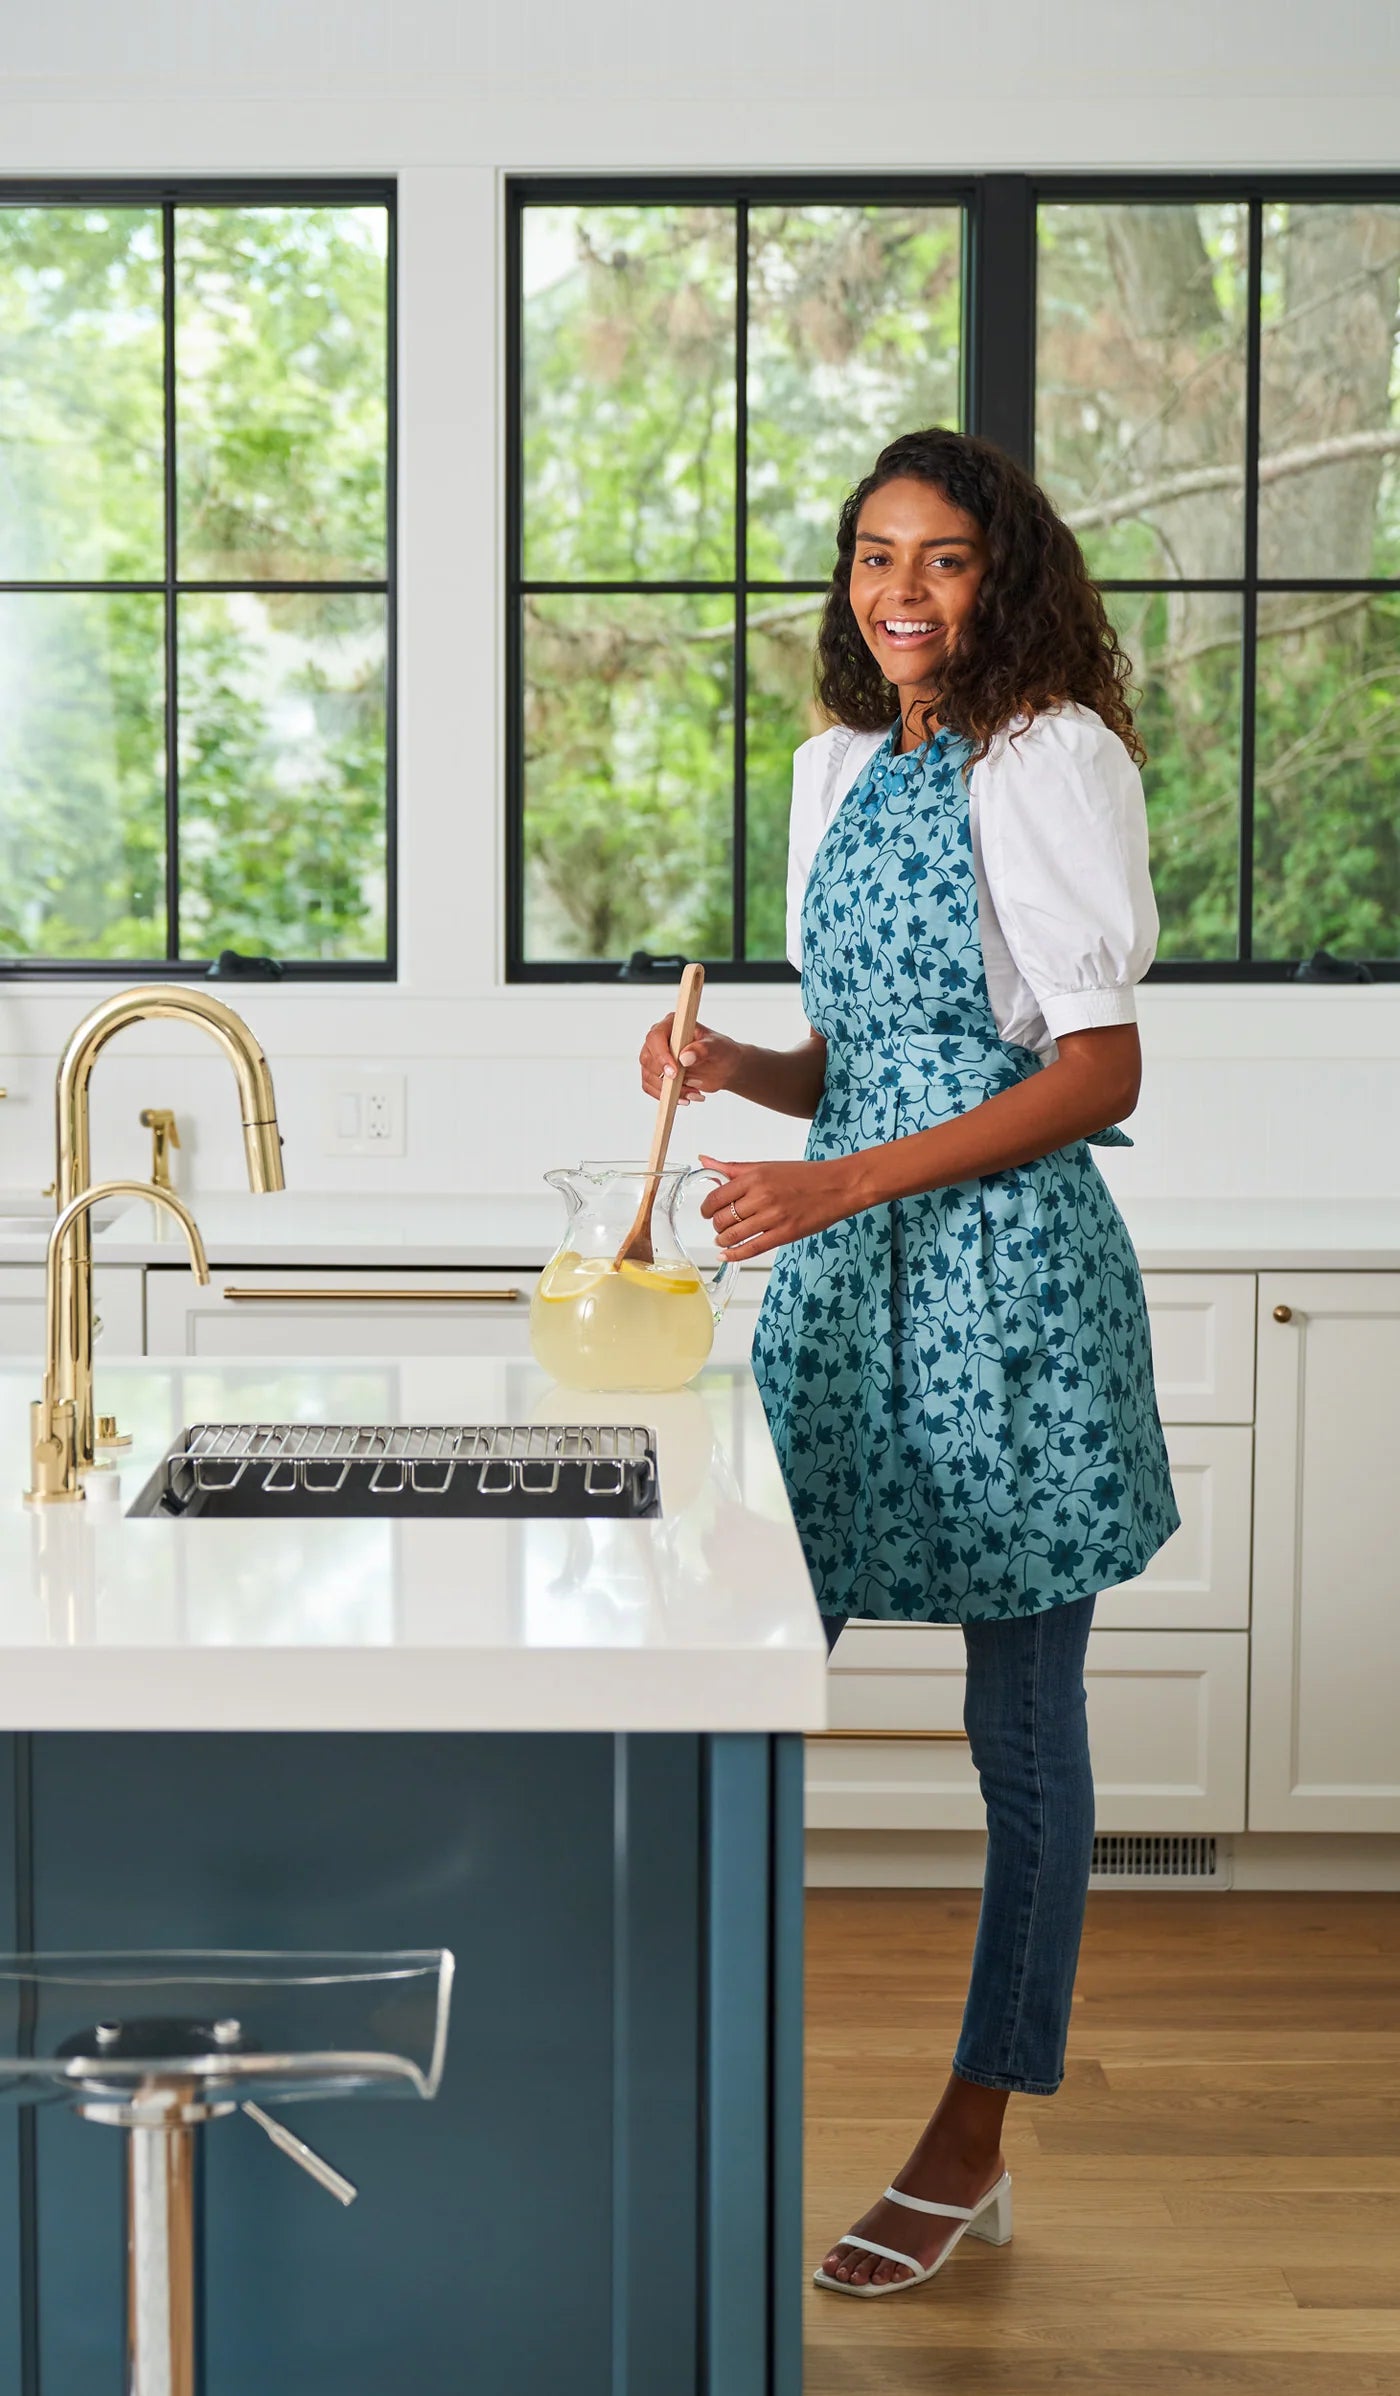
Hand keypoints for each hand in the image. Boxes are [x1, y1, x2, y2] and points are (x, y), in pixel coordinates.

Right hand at [639, 1014, 746, 1104]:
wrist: (725, 1067)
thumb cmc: (721, 1052)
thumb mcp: (717, 1048)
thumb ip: (702, 1049)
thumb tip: (684, 1057)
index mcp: (673, 1025)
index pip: (655, 1037)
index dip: (661, 1056)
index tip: (674, 1073)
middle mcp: (660, 1039)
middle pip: (647, 1059)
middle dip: (666, 1078)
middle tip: (690, 1088)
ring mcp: (656, 1057)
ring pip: (648, 1076)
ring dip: (669, 1090)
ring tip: (693, 1094)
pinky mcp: (657, 1073)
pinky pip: (651, 1087)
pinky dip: (666, 1096)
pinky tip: (686, 1098)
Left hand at [698, 1152, 868, 1260]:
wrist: (838, 1186)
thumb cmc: (804, 1175)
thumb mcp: (766, 1166)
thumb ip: (732, 1168)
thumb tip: (704, 1160)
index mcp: (755, 1177)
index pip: (716, 1197)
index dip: (706, 1208)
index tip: (707, 1211)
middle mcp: (761, 1197)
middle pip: (721, 1218)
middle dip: (715, 1224)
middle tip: (719, 1225)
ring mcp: (773, 1217)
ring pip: (733, 1235)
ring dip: (723, 1240)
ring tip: (724, 1238)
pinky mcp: (784, 1234)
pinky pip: (751, 1248)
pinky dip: (734, 1254)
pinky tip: (726, 1255)